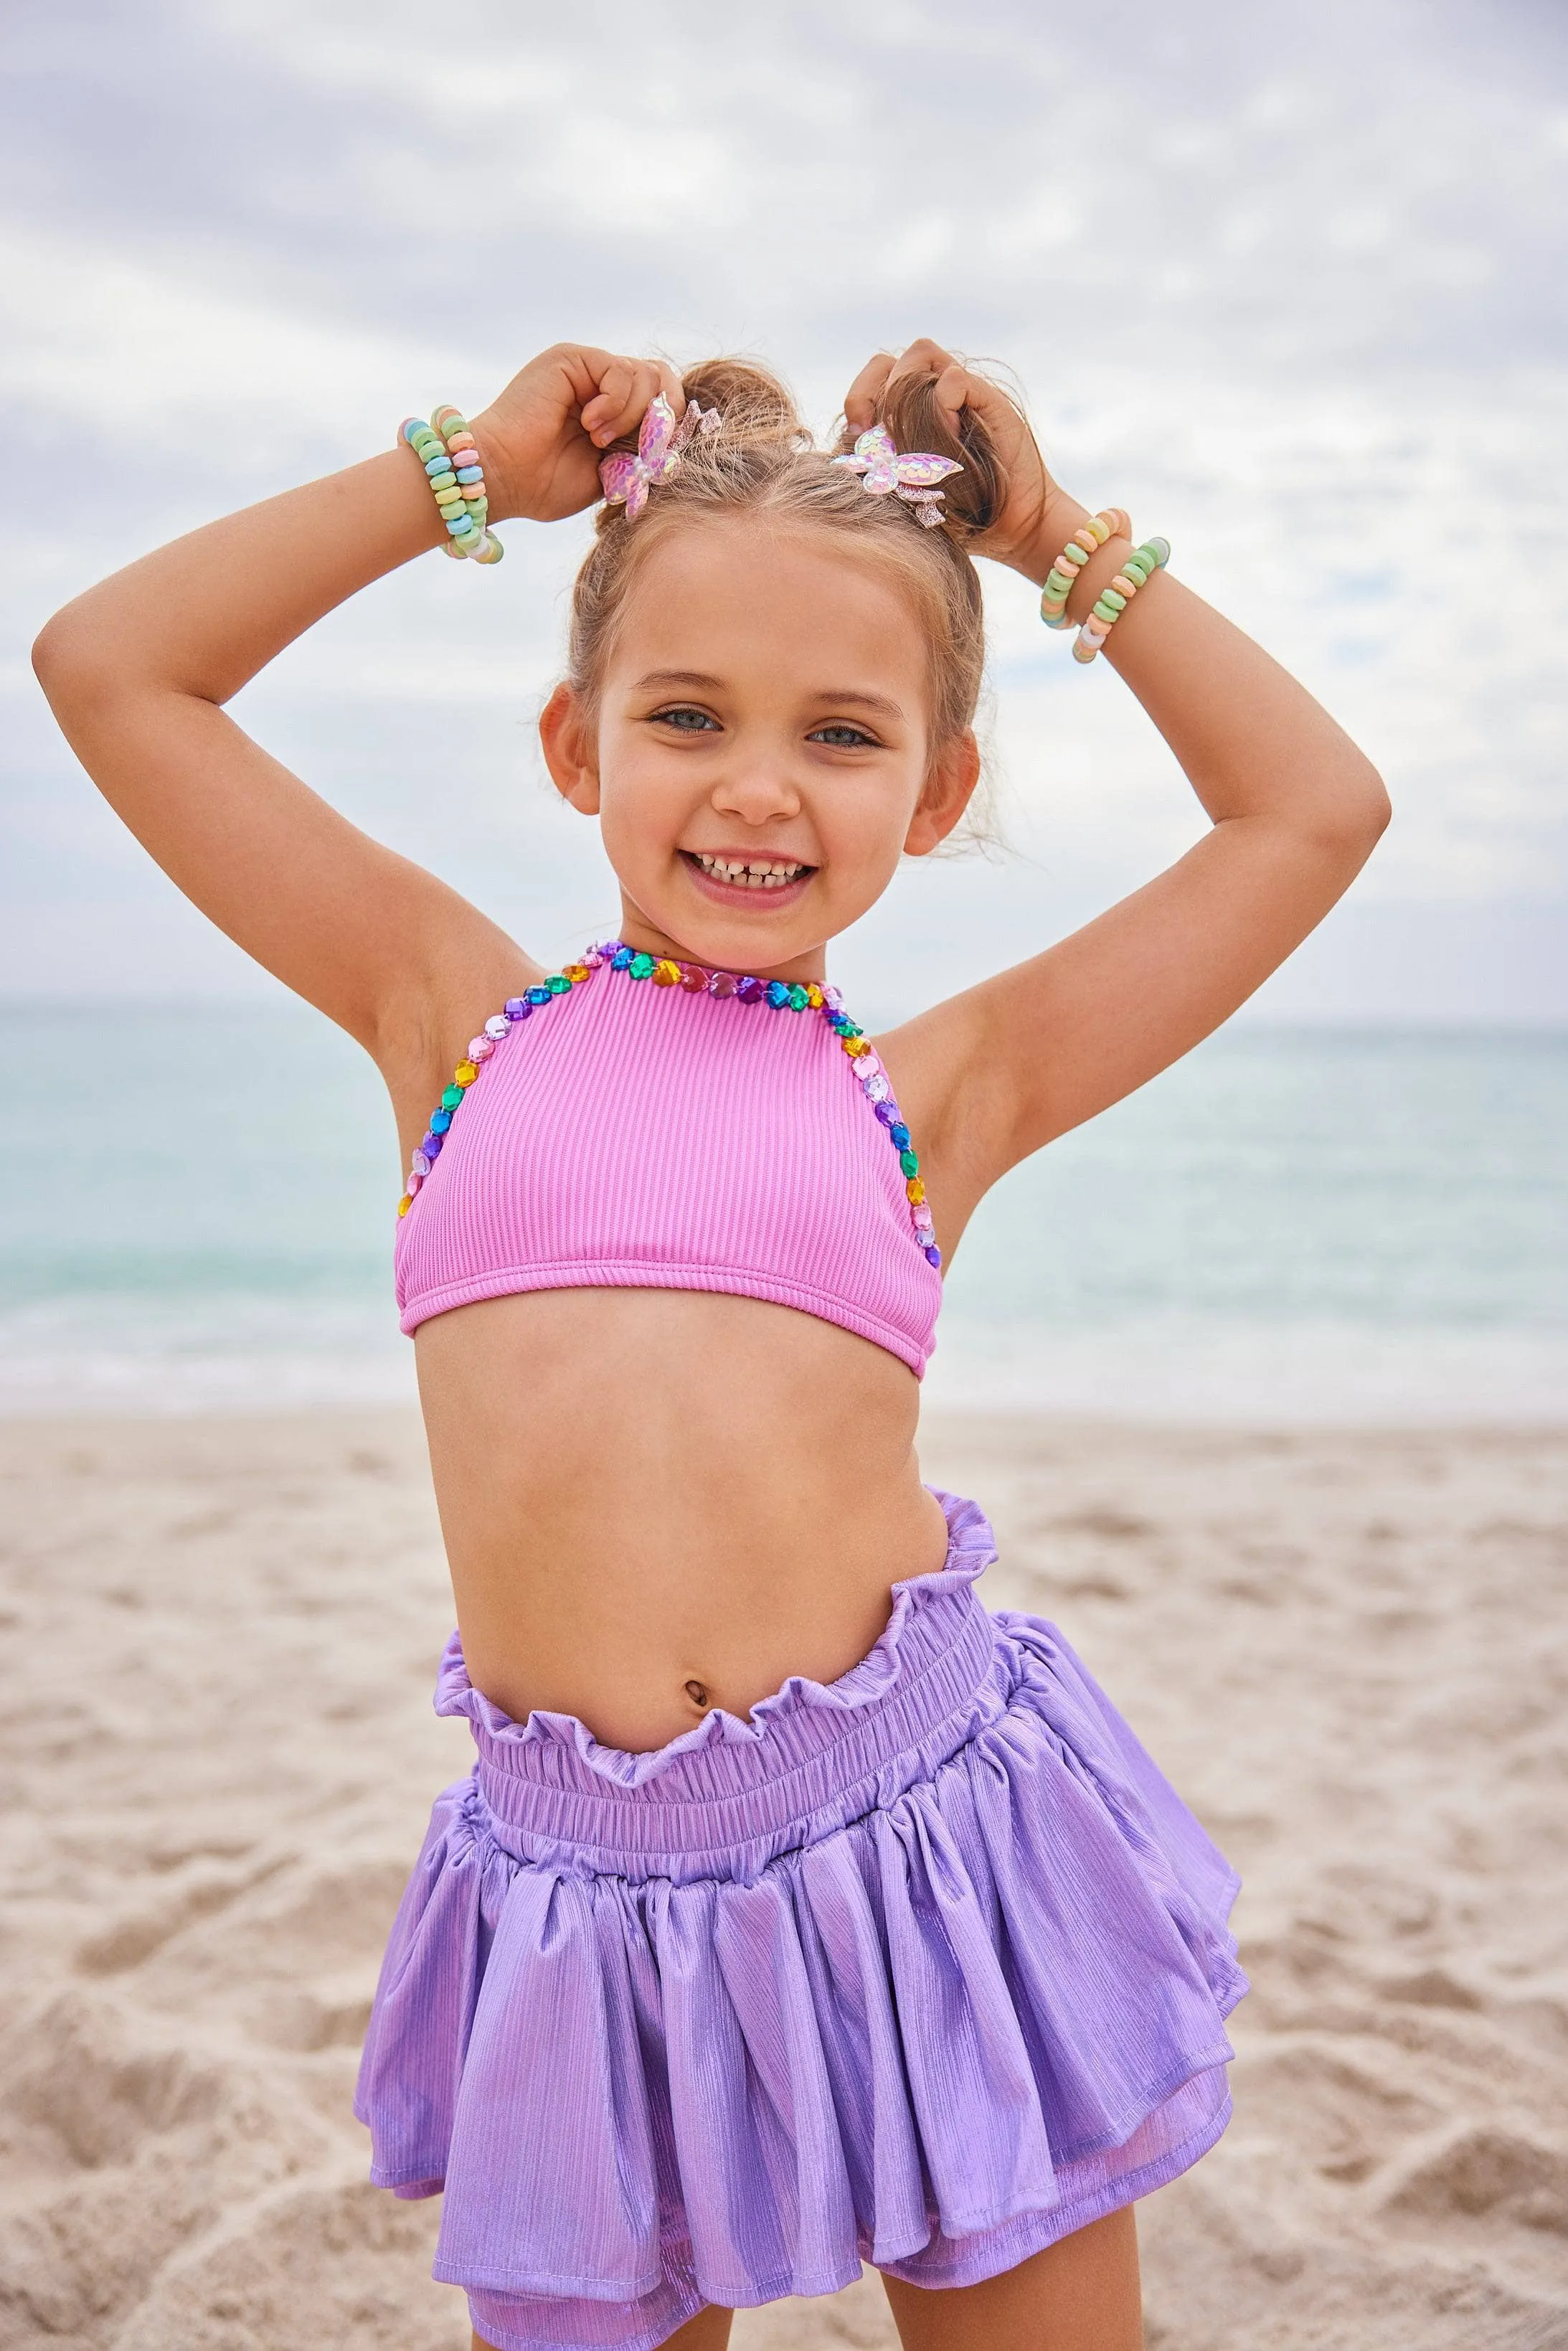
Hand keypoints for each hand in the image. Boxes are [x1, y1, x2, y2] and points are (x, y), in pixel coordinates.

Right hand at [468, 346, 685, 525]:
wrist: (504, 479)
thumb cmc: (547, 485)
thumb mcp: (614, 472)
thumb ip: (644, 450)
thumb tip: (679, 439)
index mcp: (613, 410)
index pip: (664, 400)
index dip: (672, 427)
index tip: (654, 459)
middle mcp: (601, 383)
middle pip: (662, 380)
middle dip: (660, 419)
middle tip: (637, 449)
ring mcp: (587, 368)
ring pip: (646, 375)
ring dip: (632, 416)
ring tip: (599, 441)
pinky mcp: (572, 358)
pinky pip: (621, 370)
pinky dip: (615, 403)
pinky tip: (591, 426)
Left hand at [843, 339, 1067, 581]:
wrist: (1012, 527)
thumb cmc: (958, 517)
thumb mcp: (908, 494)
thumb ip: (880, 466)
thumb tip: (849, 446)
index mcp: (906, 414)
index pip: (871, 381)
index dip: (857, 400)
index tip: (856, 437)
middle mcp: (931, 396)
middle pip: (885, 362)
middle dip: (868, 390)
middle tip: (868, 432)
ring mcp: (959, 395)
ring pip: (919, 354)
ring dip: (906, 393)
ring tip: (912, 440)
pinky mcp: (986, 399)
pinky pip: (952, 379)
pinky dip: (943, 405)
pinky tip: (950, 438)